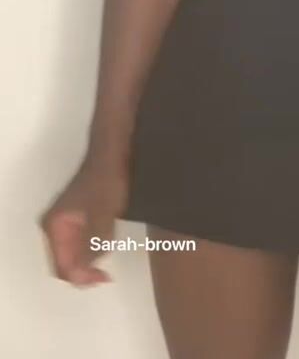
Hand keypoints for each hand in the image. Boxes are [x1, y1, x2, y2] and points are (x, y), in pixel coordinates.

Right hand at [37, 157, 128, 287]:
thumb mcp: (102, 217)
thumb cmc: (107, 182)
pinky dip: (92, 247)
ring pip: (73, 254)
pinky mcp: (76, 219)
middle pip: (65, 263)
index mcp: (54, 225)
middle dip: (85, 270)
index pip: (62, 267)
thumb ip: (92, 247)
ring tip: (108, 250)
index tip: (104, 278)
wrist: (113, 153)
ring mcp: (64, 222)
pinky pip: (80, 243)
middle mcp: (54, 226)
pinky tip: (106, 240)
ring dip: (89, 260)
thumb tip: (84, 271)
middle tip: (106, 274)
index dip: (82, 278)